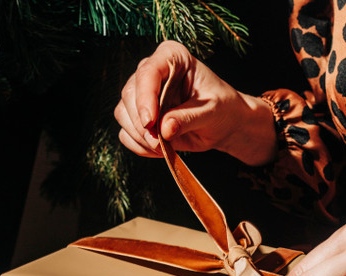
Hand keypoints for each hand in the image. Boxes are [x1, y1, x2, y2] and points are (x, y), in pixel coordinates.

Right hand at [114, 40, 276, 165]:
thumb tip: (164, 128)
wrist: (223, 124)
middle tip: (159, 142)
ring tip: (162, 146)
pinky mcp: (137, 116)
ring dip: (139, 136)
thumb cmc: (222, 108)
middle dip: (141, 123)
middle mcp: (152, 72)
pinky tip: (158, 148)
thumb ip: (189, 117)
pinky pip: (125, 132)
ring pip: (122, 113)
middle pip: (130, 93)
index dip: (145, 97)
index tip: (150, 122)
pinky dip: (138, 145)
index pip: (147, 72)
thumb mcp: (212, 111)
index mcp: (172, 57)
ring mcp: (142, 94)